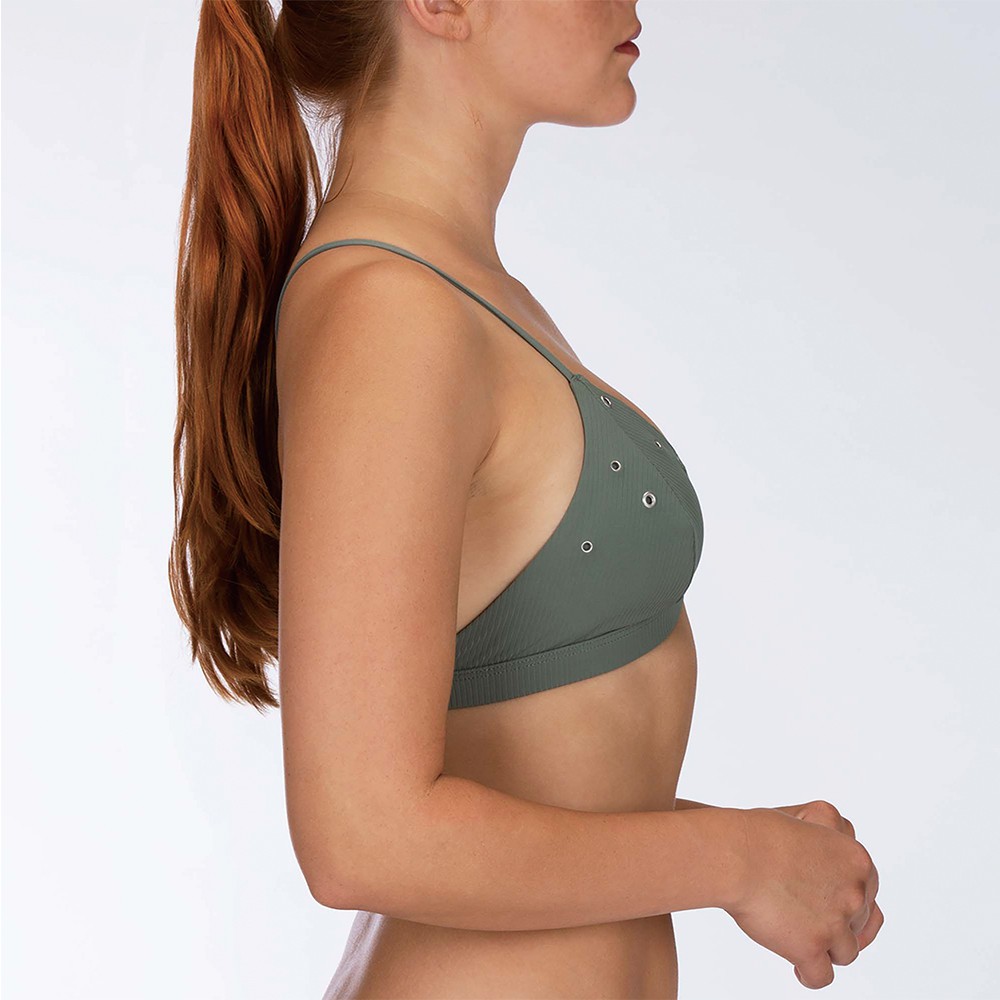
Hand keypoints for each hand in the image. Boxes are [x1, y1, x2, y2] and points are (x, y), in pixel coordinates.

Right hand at [726, 807, 883, 989]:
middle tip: (809, 918)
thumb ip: (830, 840)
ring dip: (825, 948)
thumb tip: (836, 865)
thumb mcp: (808, 819)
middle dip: (837, 923)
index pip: (869, 893)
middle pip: (859, 924)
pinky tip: (798, 968)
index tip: (830, 904)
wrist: (735, 854)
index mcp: (857, 860)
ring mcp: (834, 923)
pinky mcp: (811, 947)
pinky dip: (809, 975)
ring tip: (801, 940)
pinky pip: (821, 977)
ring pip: (845, 953)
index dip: (847, 901)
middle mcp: (854, 893)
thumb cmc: (759, 833)